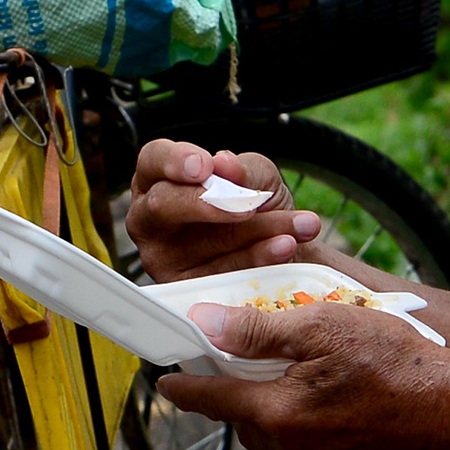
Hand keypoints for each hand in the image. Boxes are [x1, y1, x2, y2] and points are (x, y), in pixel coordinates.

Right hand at [125, 140, 321, 281]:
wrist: (286, 249)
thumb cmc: (257, 207)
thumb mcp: (257, 178)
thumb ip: (242, 169)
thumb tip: (224, 165)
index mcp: (160, 181)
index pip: (153, 160)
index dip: (174, 160)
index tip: (204, 166)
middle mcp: (153, 220)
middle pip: (163, 204)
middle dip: (207, 202)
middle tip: (247, 204)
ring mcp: (163, 258)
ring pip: (202, 242)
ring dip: (256, 229)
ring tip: (297, 224)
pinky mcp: (185, 289)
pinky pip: (219, 275)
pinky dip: (258, 258)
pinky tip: (284, 247)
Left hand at [153, 300, 449, 449]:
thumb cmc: (398, 365)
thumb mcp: (324, 327)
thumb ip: (259, 330)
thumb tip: (206, 325)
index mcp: (278, 413)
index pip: (210, 401)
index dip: (183, 387)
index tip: (164, 381)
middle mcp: (291, 444)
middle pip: (239, 417)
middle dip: (230, 392)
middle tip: (230, 359)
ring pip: (272, 429)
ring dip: (266, 402)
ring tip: (281, 368)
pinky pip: (303, 437)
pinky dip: (299, 414)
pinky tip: (322, 388)